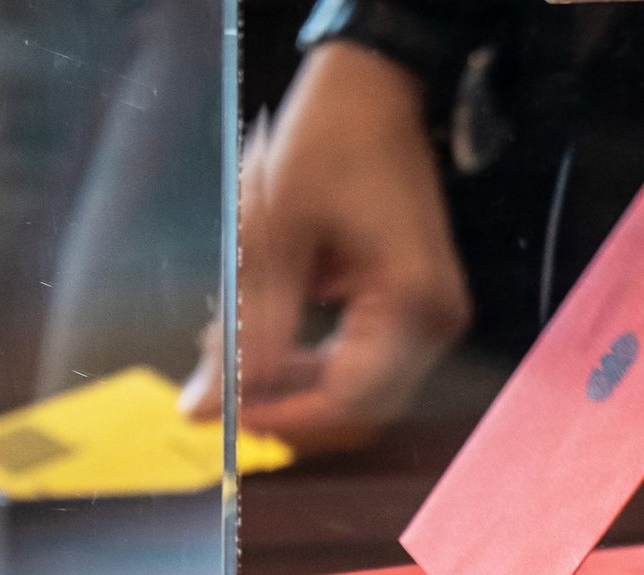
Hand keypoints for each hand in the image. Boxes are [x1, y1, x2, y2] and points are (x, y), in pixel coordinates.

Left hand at [182, 42, 471, 454]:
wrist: (373, 90)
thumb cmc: (328, 143)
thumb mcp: (272, 237)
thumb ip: (247, 329)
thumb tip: (207, 405)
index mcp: (411, 301)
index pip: (350, 397)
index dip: (283, 415)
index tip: (224, 411)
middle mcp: (436, 318)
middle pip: (360, 403)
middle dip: (290, 402)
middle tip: (225, 386)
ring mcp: (432, 313)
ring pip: (362, 386)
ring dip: (300, 381)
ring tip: (242, 354)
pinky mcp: (417, 304)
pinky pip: (368, 357)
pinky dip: (318, 357)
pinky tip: (275, 332)